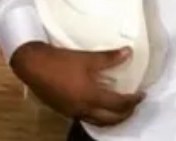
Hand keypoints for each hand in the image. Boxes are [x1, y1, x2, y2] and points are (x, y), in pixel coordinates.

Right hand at [10, 42, 144, 125]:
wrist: (32, 65)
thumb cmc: (61, 61)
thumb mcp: (87, 58)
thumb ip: (109, 58)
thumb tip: (128, 52)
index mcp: (91, 97)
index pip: (118, 104)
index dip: (133, 100)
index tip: (142, 94)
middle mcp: (83, 109)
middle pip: (110, 119)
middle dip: (126, 114)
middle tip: (134, 105)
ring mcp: (73, 112)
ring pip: (98, 122)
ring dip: (112, 118)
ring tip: (120, 109)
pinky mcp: (65, 111)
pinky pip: (87, 118)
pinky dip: (98, 116)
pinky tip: (99, 107)